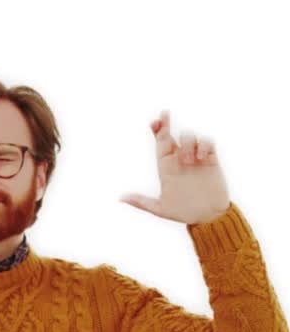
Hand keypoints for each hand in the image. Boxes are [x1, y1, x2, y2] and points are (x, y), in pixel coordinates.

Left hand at [119, 109, 230, 224]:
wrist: (208, 217)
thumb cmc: (184, 213)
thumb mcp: (161, 209)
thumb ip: (142, 202)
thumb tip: (121, 198)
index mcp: (167, 168)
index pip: (160, 144)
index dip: (157, 131)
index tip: (154, 122)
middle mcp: (180, 160)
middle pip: (172, 135)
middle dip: (166, 123)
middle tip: (164, 114)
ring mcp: (196, 158)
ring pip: (189, 137)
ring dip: (187, 144)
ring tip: (189, 160)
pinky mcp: (211, 160)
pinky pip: (207, 142)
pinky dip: (204, 145)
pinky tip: (201, 158)